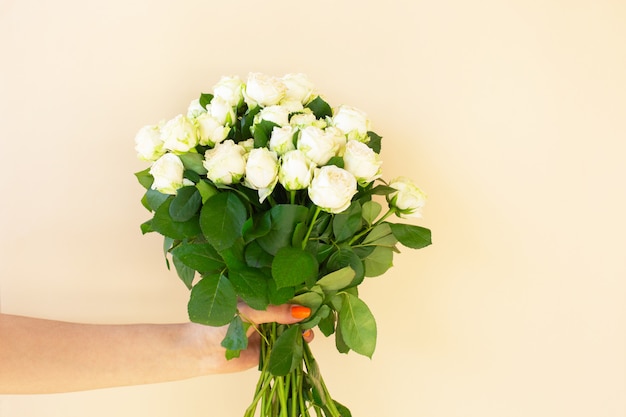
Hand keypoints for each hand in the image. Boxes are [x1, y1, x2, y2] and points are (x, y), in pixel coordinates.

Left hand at [189, 303, 313, 373]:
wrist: (202, 351)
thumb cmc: (221, 323)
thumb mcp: (251, 311)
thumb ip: (277, 312)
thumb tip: (304, 312)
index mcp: (262, 297)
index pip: (287, 293)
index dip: (303, 294)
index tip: (319, 295)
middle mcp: (268, 314)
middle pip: (294, 313)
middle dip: (307, 314)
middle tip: (318, 315)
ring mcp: (269, 332)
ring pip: (293, 331)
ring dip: (303, 331)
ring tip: (308, 332)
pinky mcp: (269, 351)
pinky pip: (287, 348)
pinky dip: (297, 346)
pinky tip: (303, 343)